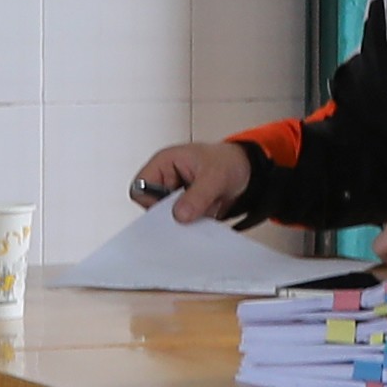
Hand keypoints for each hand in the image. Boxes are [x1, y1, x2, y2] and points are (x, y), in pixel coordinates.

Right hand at [130, 137, 258, 224]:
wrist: (247, 171)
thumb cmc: (228, 161)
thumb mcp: (215, 176)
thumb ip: (197, 195)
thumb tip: (180, 215)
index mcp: (164, 164)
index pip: (139, 188)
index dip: (151, 202)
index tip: (172, 209)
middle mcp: (166, 181)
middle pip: (152, 207)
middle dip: (173, 215)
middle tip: (192, 214)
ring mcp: (175, 197)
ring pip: (168, 219)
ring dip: (187, 221)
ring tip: (206, 210)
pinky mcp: (186, 210)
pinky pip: (182, 225)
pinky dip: (195, 225)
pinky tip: (209, 215)